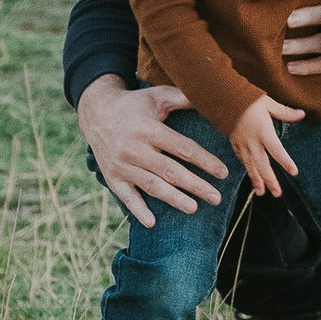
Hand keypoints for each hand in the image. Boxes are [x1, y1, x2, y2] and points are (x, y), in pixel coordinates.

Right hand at [78, 75, 215, 226]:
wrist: (96, 113)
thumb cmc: (134, 105)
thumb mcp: (157, 96)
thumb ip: (183, 98)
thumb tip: (210, 96)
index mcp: (149, 129)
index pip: (182, 148)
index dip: (205, 161)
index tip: (223, 173)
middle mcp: (134, 149)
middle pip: (170, 171)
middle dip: (195, 186)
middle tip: (217, 198)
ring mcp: (122, 165)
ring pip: (152, 186)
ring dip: (174, 199)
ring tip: (194, 208)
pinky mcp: (112, 177)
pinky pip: (126, 196)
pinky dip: (138, 210)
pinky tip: (152, 223)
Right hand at [230, 93, 304, 195]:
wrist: (223, 97)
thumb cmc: (247, 98)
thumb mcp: (268, 103)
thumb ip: (285, 112)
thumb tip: (302, 114)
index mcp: (263, 131)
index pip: (276, 150)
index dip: (285, 162)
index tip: (294, 172)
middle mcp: (252, 141)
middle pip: (262, 164)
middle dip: (270, 180)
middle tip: (277, 194)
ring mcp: (242, 144)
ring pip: (250, 166)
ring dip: (257, 180)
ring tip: (262, 193)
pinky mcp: (234, 143)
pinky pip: (242, 159)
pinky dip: (247, 168)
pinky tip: (252, 176)